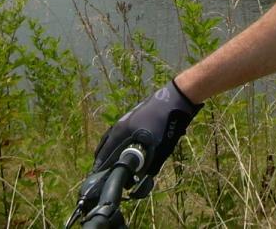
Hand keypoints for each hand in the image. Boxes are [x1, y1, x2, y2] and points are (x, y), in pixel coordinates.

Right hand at [91, 80, 202, 196]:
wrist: (178, 98)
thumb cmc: (168, 124)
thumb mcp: (158, 149)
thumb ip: (147, 164)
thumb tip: (138, 178)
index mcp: (123, 131)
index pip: (106, 153)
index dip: (102, 166)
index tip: (96, 176)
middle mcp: (121, 123)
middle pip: (106, 143)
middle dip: (102, 157)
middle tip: (98, 169)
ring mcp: (127, 117)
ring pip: (112, 135)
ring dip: (107, 147)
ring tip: (105, 157)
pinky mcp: (135, 114)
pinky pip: (119, 130)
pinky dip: (115, 139)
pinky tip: (119, 143)